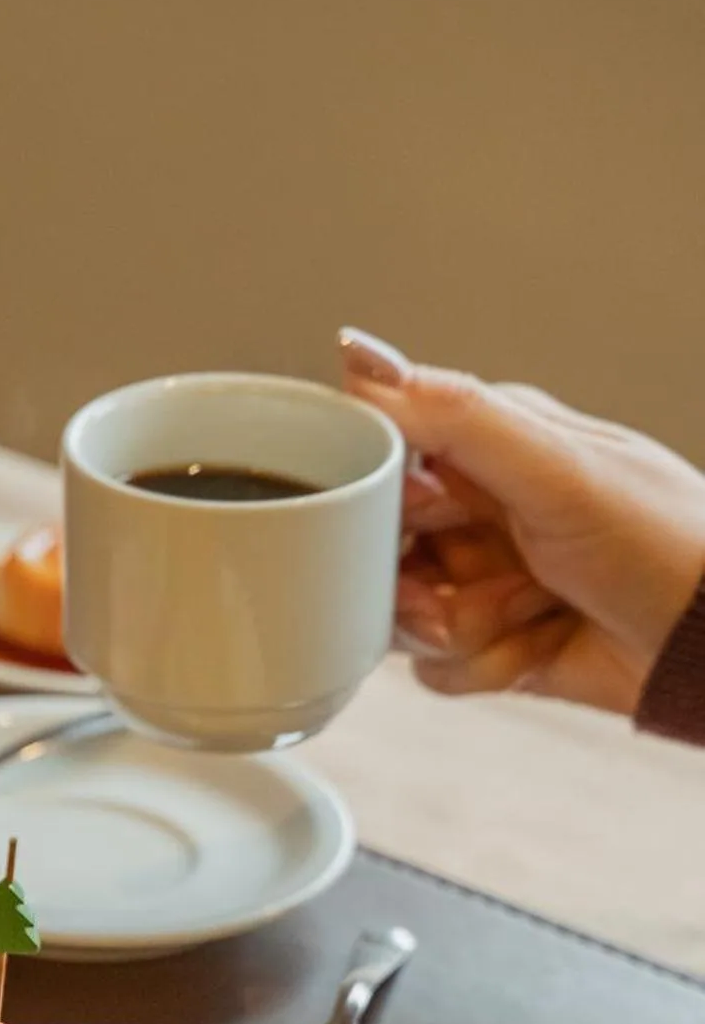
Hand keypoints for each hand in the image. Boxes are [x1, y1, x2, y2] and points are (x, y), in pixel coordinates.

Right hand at [338, 327, 704, 712]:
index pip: (383, 460)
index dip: (382, 502)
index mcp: (489, 445)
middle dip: (418, 582)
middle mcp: (479, 509)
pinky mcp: (488, 644)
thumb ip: (454, 413)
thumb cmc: (662, 543)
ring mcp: (482, 579)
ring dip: (459, 627)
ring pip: (401, 615)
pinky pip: (432, 668)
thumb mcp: (554, 467)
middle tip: (461, 586)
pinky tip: (534, 646)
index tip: (419, 522)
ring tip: (526, 610)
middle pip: (380, 550)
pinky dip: (480, 667)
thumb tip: (361, 356)